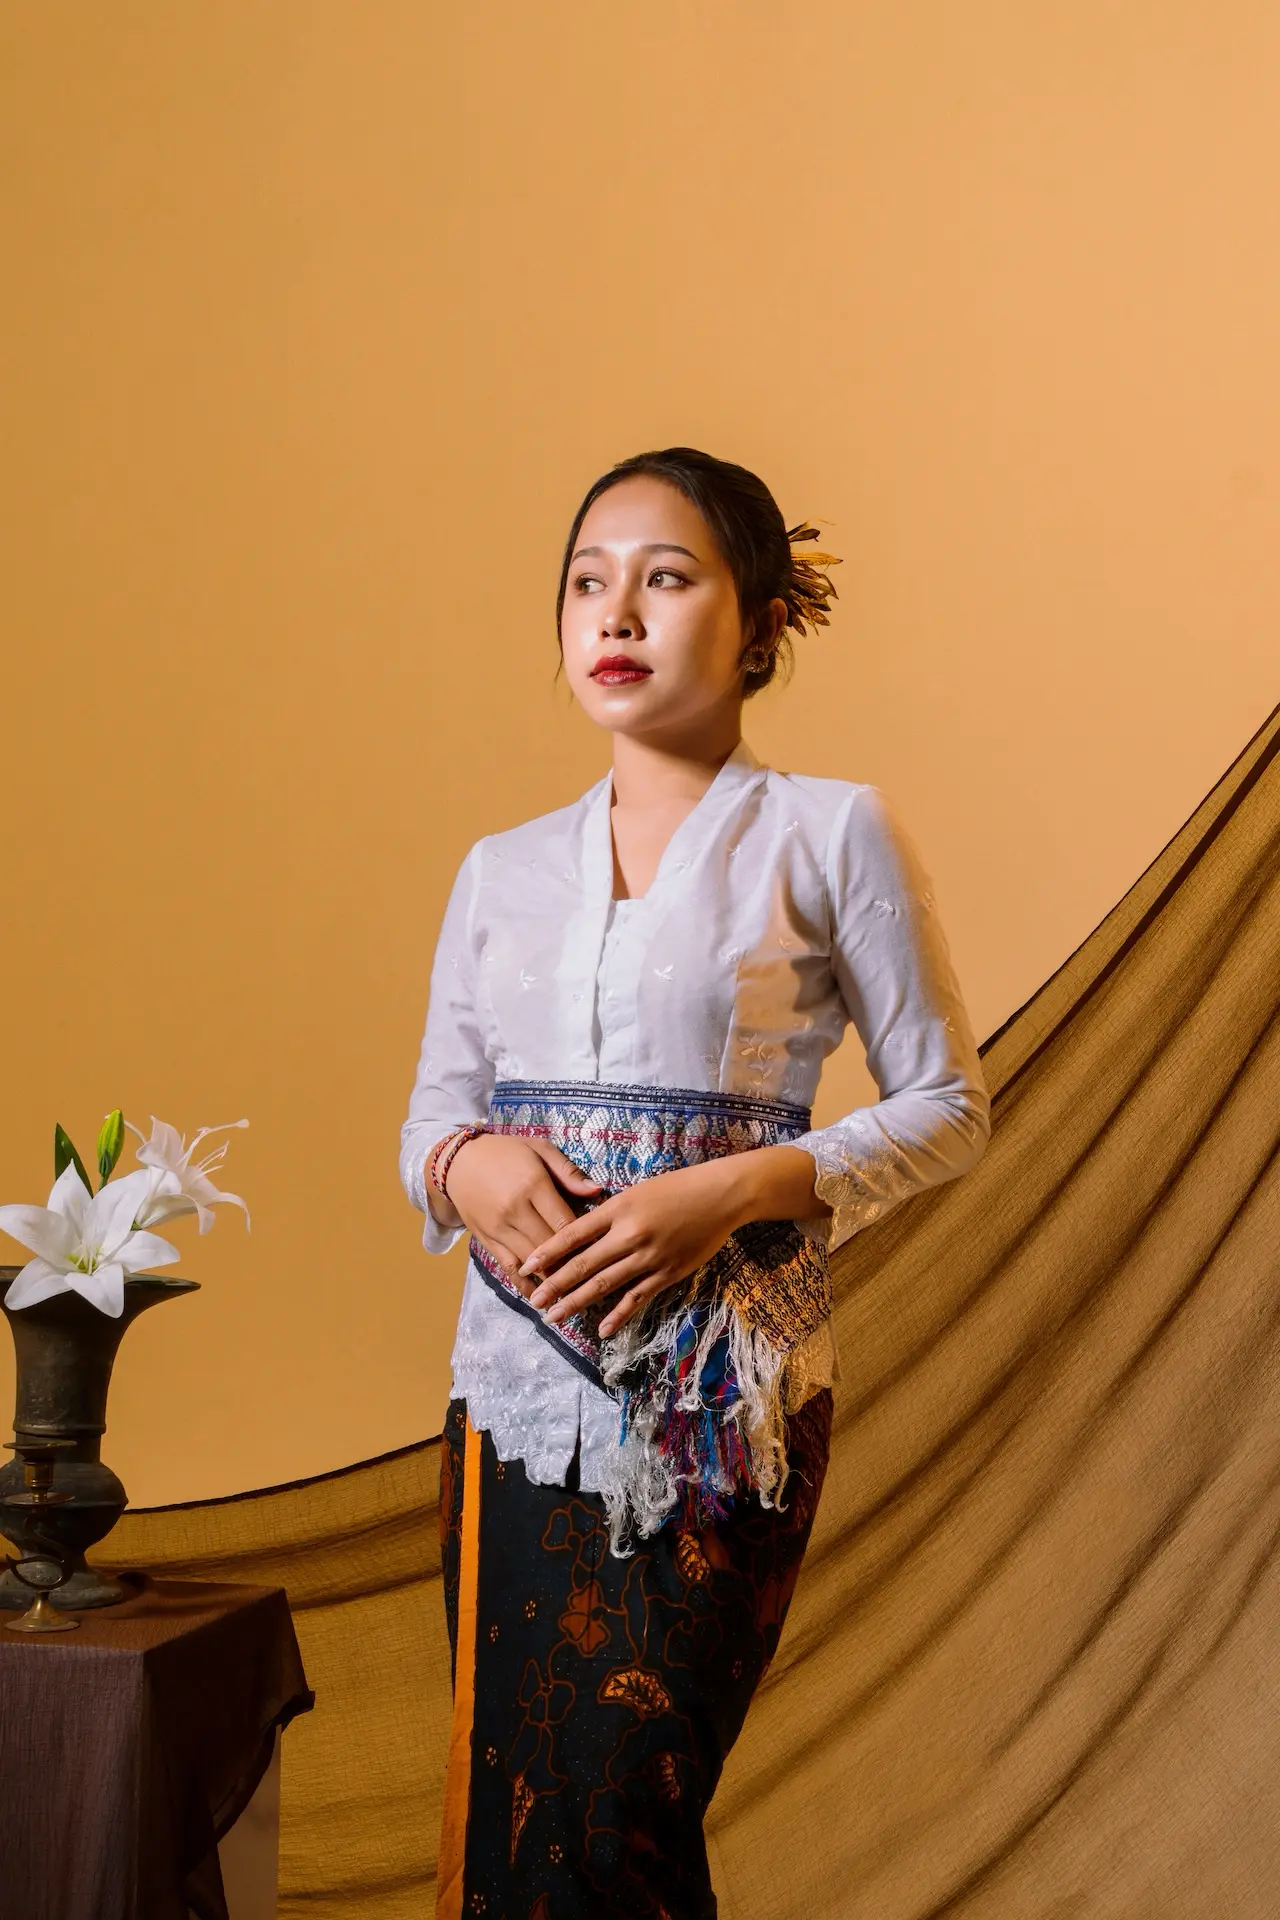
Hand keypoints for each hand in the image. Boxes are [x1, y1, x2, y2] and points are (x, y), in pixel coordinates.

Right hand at [435, 1134, 603, 1294]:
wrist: (458, 1163)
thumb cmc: (505, 1152)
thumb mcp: (539, 1150)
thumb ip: (568, 1172)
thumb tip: (597, 1190)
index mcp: (533, 1185)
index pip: (566, 1222)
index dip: (588, 1239)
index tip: (606, 1250)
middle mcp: (515, 1210)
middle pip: (552, 1247)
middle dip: (574, 1263)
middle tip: (598, 1277)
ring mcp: (499, 1229)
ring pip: (532, 1262)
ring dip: (553, 1280)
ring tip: (576, 1296)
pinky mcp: (487, 1242)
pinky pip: (509, 1269)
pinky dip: (525, 1285)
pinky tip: (541, 1296)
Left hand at [521, 1160, 748, 1336]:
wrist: (721, 1196)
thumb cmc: (677, 1187)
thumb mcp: (637, 1191)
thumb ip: (609, 1213)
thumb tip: (579, 1234)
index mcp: (618, 1209)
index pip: (573, 1233)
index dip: (548, 1252)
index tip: (527, 1265)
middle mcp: (629, 1235)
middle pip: (583, 1264)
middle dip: (554, 1285)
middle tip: (533, 1300)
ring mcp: (649, 1257)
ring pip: (604, 1285)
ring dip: (576, 1302)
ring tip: (554, 1316)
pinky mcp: (668, 1273)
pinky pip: (637, 1298)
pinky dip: (619, 1315)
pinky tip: (602, 1329)